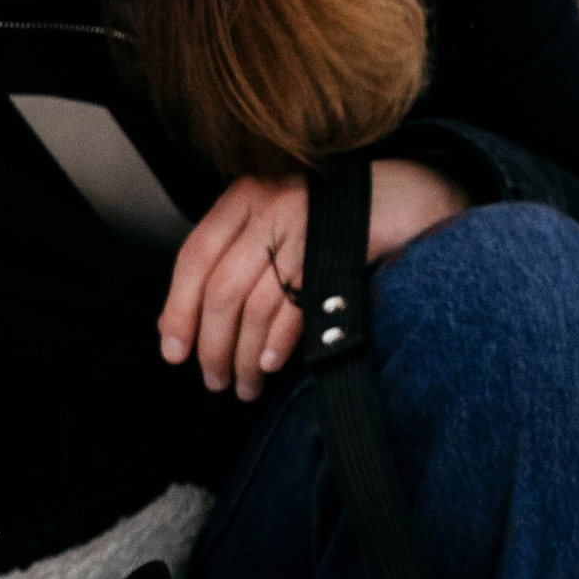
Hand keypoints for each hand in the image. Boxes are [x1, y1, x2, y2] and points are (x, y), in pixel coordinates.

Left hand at [158, 158, 470, 399]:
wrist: (405, 193)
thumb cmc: (333, 214)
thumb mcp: (273, 223)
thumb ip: (229, 262)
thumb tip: (176, 321)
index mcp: (244, 198)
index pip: (194, 257)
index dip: (178, 309)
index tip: (173, 351)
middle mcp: (267, 206)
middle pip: (221, 288)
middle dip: (212, 345)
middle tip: (214, 380)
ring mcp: (303, 226)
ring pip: (254, 304)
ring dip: (244, 355)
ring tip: (244, 385)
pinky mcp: (337, 249)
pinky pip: (295, 307)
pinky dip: (279, 343)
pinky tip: (272, 366)